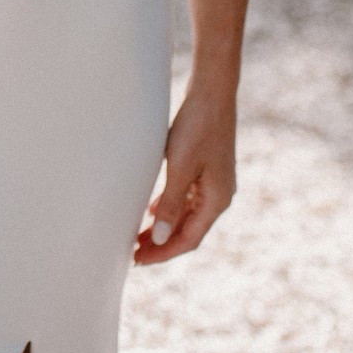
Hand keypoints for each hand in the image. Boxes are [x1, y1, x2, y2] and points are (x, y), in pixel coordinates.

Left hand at [133, 82, 236, 264]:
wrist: (212, 92)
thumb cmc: (197, 127)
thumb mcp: (180, 168)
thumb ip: (171, 204)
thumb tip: (162, 238)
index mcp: (217, 200)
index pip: (189, 240)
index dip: (163, 252)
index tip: (138, 260)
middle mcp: (219, 196)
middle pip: (188, 230)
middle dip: (162, 243)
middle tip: (134, 253)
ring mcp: (214, 183)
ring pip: (186, 215)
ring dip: (164, 227)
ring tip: (139, 236)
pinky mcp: (206, 169)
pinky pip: (187, 198)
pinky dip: (170, 208)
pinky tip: (153, 210)